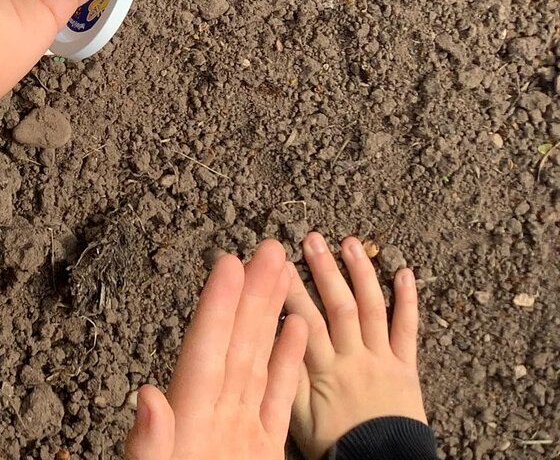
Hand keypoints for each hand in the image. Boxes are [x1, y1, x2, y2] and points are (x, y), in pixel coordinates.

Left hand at [124, 240, 307, 459]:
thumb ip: (151, 443)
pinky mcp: (263, 449)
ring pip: (257, 361)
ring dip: (268, 316)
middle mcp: (213, 415)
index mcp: (188, 420)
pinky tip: (295, 327)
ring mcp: (238, 430)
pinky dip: (287, 364)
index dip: (216, 308)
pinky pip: (278, 399)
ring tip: (281, 272)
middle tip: (267, 248)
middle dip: (251, 295)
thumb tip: (148, 396)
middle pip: (235, 344)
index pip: (204, 351)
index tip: (229, 263)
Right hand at [283, 233, 426, 458]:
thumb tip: (270, 336)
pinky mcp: (406, 367)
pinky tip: (405, 272)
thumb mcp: (298, 416)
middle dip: (323, 269)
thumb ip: (287, 375)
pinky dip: (408, 300)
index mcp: (324, 370)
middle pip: (338, 306)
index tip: (276, 261)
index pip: (303, 320)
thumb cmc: (335, 444)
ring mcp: (382, 359)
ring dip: (361, 272)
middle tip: (311, 238)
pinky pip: (407, 330)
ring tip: (349, 242)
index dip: (289, 288)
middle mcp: (354, 358)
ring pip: (372, 309)